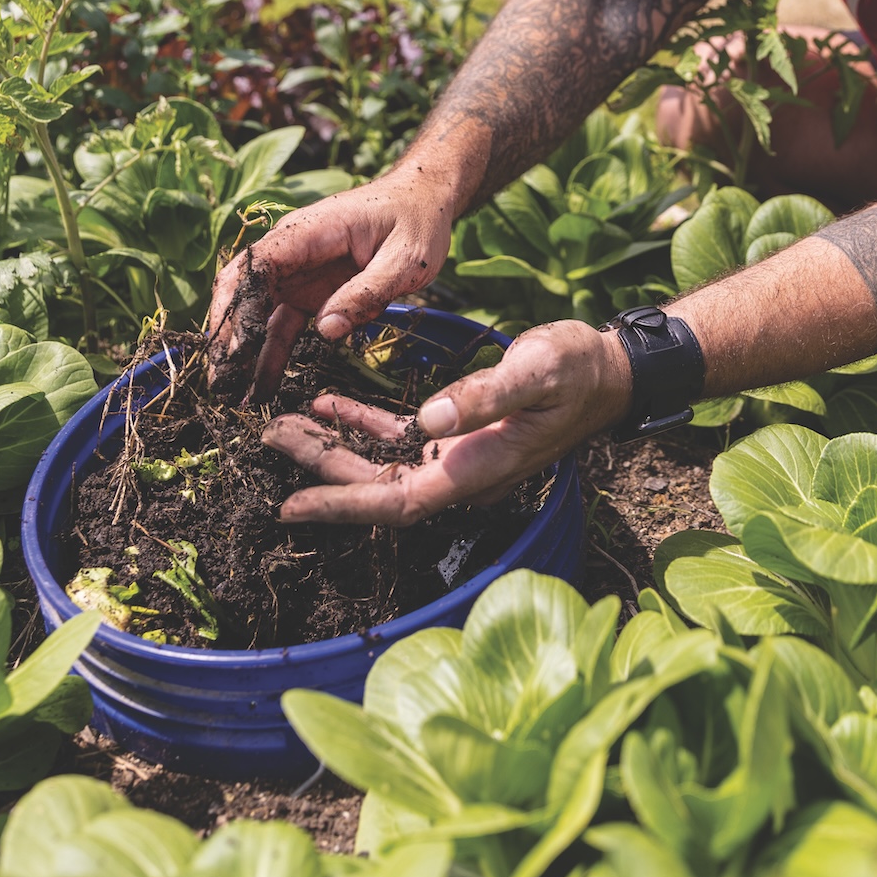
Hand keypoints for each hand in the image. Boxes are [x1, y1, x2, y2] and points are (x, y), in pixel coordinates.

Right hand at [205, 167, 460, 401]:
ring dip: (243, 353)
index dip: (238, 306)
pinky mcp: (309, 292)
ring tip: (233, 396)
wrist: (422, 202)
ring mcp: (297, 273)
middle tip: (222, 383)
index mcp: (308, 232)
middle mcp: (291, 252)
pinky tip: (261, 386)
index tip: (234, 348)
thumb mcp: (404, 258)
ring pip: (256, 313)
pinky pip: (281, 324)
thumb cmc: (415, 222)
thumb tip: (326, 330)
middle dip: (228, 336)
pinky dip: (270, 353)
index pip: (256, 266)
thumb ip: (366, 292)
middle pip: (243, 291)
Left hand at [261, 320, 632, 524]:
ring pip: (380, 463)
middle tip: (267, 440)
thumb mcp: (536, 371)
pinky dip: (362, 424)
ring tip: (283, 424)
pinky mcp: (457, 434)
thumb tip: (430, 416)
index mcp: (474, 469)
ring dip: (333, 446)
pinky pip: (398, 438)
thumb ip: (486, 395)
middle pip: (375, 486)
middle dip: (320, 469)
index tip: (290, 507)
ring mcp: (457, 456)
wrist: (608, 370)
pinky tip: (329, 404)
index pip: (395, 504)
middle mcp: (459, 473)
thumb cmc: (578, 371)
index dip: (341, 506)